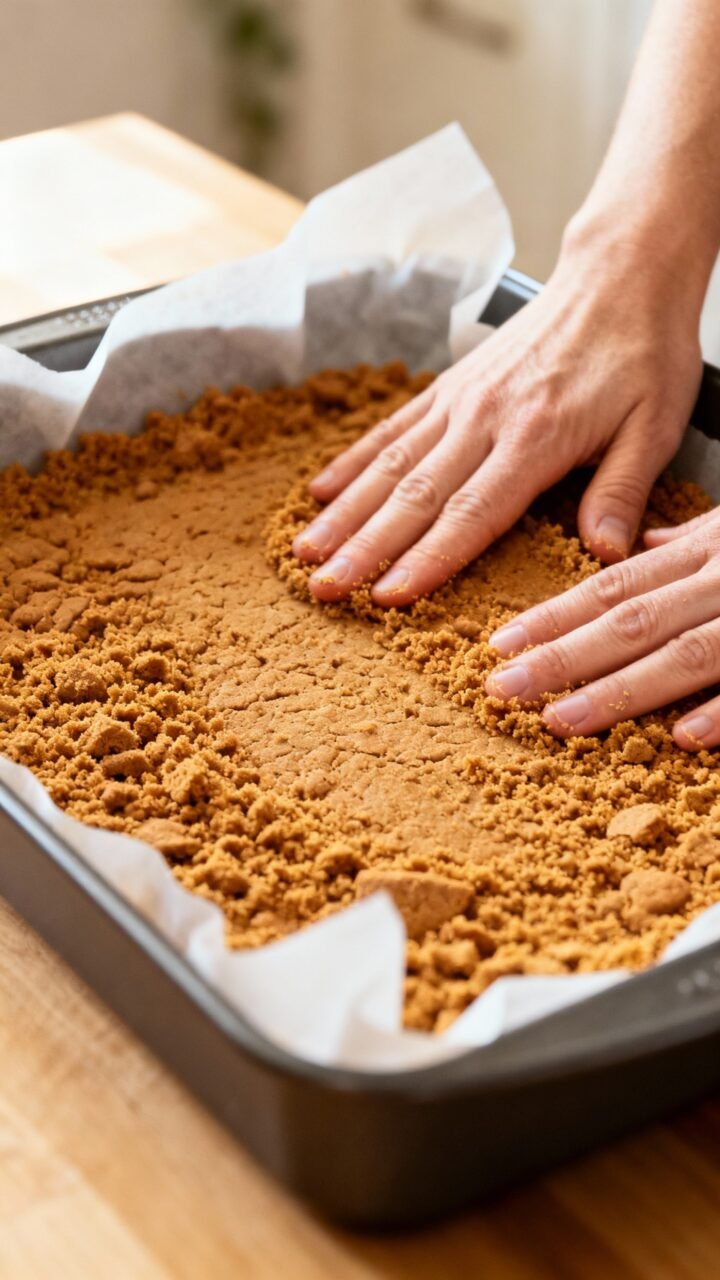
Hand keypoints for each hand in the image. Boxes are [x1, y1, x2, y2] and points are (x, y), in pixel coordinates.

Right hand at [293, 230, 702, 607]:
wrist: (619, 276)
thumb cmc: (643, 355)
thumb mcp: (655, 427)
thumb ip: (621, 491)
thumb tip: (605, 555)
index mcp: (536, 438)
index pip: (471, 512)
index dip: (426, 559)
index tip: (388, 597)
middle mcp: (485, 419)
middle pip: (414, 496)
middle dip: (364, 548)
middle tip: (324, 588)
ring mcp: (459, 401)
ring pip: (390, 465)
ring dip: (344, 512)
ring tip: (304, 551)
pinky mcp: (449, 386)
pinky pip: (392, 428)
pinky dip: (353, 462)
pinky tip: (319, 491)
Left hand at [485, 507, 719, 750]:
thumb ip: (694, 539)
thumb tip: (648, 543)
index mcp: (706, 552)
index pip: (616, 587)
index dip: (555, 617)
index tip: (501, 645)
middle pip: (633, 621)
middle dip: (563, 658)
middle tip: (503, 689)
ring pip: (685, 653)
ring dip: (620, 691)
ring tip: (560, 720)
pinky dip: (719, 712)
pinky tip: (680, 739)